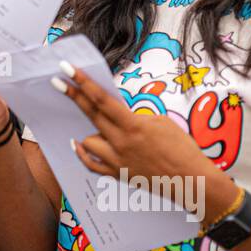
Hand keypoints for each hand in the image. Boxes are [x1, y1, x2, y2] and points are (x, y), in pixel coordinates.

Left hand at [50, 63, 214, 186]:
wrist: (192, 181)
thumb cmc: (183, 149)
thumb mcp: (161, 122)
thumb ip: (136, 117)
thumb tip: (119, 114)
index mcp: (133, 126)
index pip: (102, 99)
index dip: (83, 83)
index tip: (68, 69)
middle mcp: (121, 143)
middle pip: (91, 114)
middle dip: (74, 95)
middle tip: (58, 81)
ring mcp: (117, 160)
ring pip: (89, 140)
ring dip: (92, 132)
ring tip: (104, 130)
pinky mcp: (118, 175)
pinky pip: (91, 164)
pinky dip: (84, 153)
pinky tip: (77, 144)